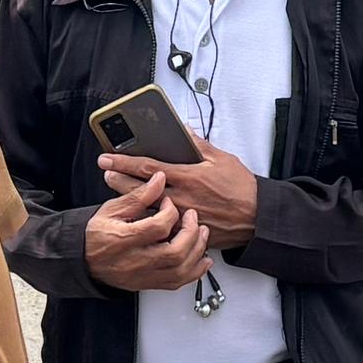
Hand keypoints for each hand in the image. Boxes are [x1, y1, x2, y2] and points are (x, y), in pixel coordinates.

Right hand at [81, 172, 214, 292]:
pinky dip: (194, 272)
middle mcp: (134, 262)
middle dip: (191, 233)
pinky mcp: (147, 284)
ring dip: (197, 251)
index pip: (157, 228)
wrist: (81, 260)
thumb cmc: (95, 233)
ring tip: (201, 234)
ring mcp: (142, 276)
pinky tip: (201, 259)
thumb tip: (158, 179)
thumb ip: (138, 196)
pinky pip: (177, 283)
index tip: (169, 202)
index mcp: (122, 240)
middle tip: (193, 217)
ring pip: (180, 271)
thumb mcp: (112, 209)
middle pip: (174, 253)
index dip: (170, 212)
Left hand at [104, 146, 259, 251]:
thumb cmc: (241, 188)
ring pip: (145, 209)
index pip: (146, 167)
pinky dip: (148, 219)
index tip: (107, 157)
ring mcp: (181, 216)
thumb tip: (184, 130)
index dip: (123, 161)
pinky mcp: (185, 231)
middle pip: (138, 190)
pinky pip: (161, 226)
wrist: (257, 216)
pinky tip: (139, 214)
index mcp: (187, 176)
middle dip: (117, 180)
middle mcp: (180, 197)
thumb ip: (198, 144)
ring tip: (118, 190)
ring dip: (129, 199)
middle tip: (105, 172)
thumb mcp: (221, 159)